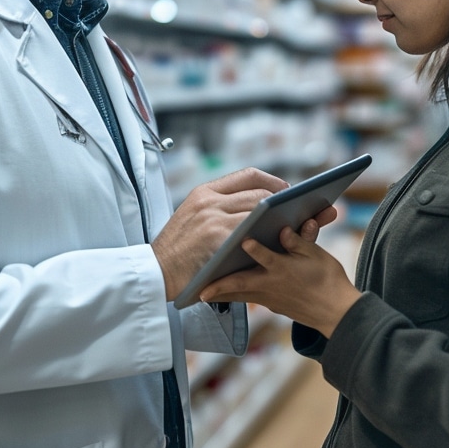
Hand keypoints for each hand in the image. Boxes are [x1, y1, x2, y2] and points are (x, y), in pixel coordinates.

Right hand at [152, 168, 286, 301]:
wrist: (154, 272)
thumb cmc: (176, 250)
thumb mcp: (191, 216)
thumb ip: (218, 207)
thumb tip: (255, 206)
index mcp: (204, 192)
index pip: (248, 175)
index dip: (273, 181)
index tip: (285, 191)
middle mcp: (209, 200)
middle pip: (260, 193)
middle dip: (282, 203)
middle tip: (294, 214)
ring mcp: (214, 218)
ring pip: (260, 211)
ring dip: (279, 220)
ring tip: (291, 228)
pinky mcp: (218, 238)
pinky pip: (253, 233)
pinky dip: (268, 238)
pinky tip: (277, 245)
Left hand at [197, 224, 360, 337]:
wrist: (336, 313)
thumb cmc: (328, 280)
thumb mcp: (317, 256)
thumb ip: (299, 242)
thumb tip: (284, 230)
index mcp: (285, 270)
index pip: (267, 257)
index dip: (255, 249)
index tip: (243, 240)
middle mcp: (273, 285)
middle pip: (241, 284)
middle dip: (219, 286)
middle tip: (199, 292)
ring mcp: (270, 298)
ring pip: (240, 294)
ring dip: (222, 293)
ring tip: (202, 293)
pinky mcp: (272, 304)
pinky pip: (248, 298)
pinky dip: (235, 295)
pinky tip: (224, 292)